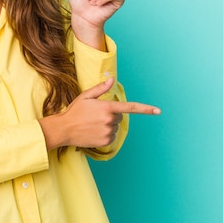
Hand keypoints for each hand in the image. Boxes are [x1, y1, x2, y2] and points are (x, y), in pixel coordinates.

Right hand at [39, 78, 160, 149]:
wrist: (64, 129)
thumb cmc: (74, 111)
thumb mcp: (86, 96)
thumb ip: (101, 89)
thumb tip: (111, 80)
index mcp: (107, 107)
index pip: (130, 108)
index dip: (146, 109)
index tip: (158, 111)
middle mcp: (110, 120)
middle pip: (120, 117)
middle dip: (111, 114)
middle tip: (96, 115)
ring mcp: (108, 132)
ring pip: (115, 127)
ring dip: (108, 125)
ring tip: (93, 124)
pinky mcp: (106, 142)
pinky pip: (112, 136)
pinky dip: (105, 134)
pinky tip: (93, 132)